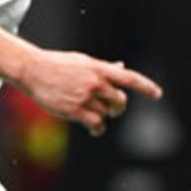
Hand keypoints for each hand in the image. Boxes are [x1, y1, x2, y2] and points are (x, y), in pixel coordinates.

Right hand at [16, 50, 162, 135]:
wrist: (33, 69)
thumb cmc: (58, 64)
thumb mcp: (83, 62)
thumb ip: (104, 68)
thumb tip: (121, 68)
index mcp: (99, 68)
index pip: (130, 78)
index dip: (146, 87)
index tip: (157, 94)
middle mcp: (96, 82)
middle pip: (120, 101)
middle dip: (118, 107)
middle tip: (111, 108)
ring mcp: (85, 96)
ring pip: (106, 114)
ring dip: (102, 117)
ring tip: (92, 114)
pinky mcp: (74, 110)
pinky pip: (96, 125)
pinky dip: (97, 129)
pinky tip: (94, 129)